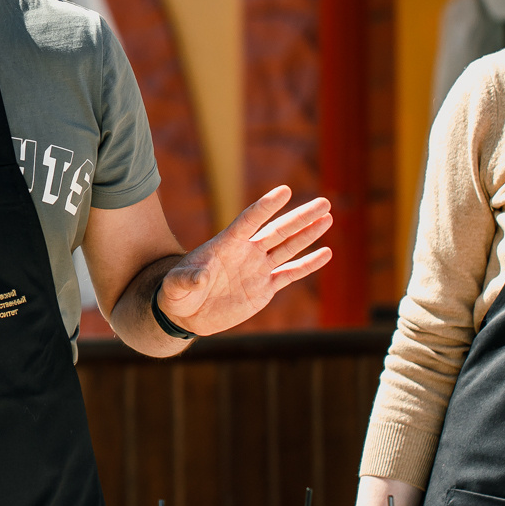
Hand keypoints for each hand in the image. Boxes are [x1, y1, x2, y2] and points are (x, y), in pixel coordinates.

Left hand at [156, 186, 333, 334]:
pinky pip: (290, 274)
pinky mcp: (264, 288)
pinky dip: (308, 264)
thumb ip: (186, 279)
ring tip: (328, 218)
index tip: (284, 191)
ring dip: (308, 234)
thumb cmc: (176, 293)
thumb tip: (198, 278)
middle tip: (323, 203)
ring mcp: (257, 269)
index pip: (249, 221)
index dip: (266, 207)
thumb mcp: (175, 286)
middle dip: (300, 217)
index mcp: (226, 244)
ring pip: (288, 248)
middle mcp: (246, 252)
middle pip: (277, 230)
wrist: (186, 314)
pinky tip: (326, 253)